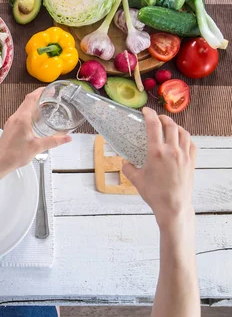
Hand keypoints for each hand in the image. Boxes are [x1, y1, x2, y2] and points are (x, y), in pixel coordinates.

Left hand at [0, 88, 71, 170]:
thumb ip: (54, 141)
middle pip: (27, 101)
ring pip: (23, 108)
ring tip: (45, 106)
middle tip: (50, 96)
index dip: (40, 91)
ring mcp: (11, 122)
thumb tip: (67, 138)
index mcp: (22, 118)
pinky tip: (34, 120)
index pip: (31, 98)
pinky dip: (28, 113)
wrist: (0, 163)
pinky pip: (20, 115)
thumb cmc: (15, 155)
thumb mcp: (38, 147)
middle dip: (38, 96)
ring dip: (33, 105)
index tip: (49, 88)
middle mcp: (15, 118)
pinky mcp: (10, 128)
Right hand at [122, 108, 196, 227]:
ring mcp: (184, 155)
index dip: (149, 115)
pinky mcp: (191, 162)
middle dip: (163, 118)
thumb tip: (124, 162)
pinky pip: (191, 143)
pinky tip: (181, 140)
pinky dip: (186, 138)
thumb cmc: (154, 194)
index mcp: (156, 152)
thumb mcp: (136, 180)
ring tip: (169, 126)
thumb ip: (128, 168)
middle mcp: (172, 151)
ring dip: (175, 126)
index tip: (146, 111)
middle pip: (170, 125)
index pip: (154, 126)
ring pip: (183, 132)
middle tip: (157, 118)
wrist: (173, 206)